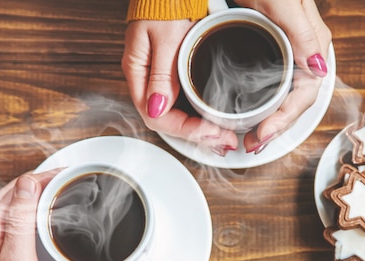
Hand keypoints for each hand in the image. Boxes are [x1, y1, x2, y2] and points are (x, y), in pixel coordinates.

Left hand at [0, 170, 56, 260]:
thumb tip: (26, 185)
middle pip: (13, 194)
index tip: (65, 173)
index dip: (42, 177)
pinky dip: (33, 212)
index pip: (17, 189)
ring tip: (58, 189)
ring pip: (15, 207)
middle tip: (65, 176)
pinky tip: (45, 216)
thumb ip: (21, 221)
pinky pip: (17, 223)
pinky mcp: (2, 255)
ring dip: (35, 194)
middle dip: (39, 180)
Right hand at [123, 20, 238, 155]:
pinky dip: (202, 115)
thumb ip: (161, 73)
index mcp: (138, 72)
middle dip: (198, 136)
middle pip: (169, 122)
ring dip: (202, 130)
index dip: (186, 130)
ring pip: (178, 115)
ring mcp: (160, 76)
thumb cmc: (165, 0)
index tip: (212, 134)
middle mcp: (148, 79)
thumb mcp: (165, 35)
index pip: (158, 117)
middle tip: (226, 142)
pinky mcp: (174, 71)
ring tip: (225, 137)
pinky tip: (216, 120)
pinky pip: (185, 102)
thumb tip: (157, 108)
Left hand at [238, 0, 332, 152]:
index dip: (284, 120)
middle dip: (276, 128)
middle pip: (295, 102)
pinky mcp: (273, 51)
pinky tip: (250, 114)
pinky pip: (274, 86)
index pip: (305, 95)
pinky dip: (264, 105)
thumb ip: (304, 34)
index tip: (262, 135)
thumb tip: (320, 69)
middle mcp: (305, 52)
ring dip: (270, 121)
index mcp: (313, 45)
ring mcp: (290, 53)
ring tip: (251, 138)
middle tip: (252, 145)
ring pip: (286, 97)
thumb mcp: (285, 4)